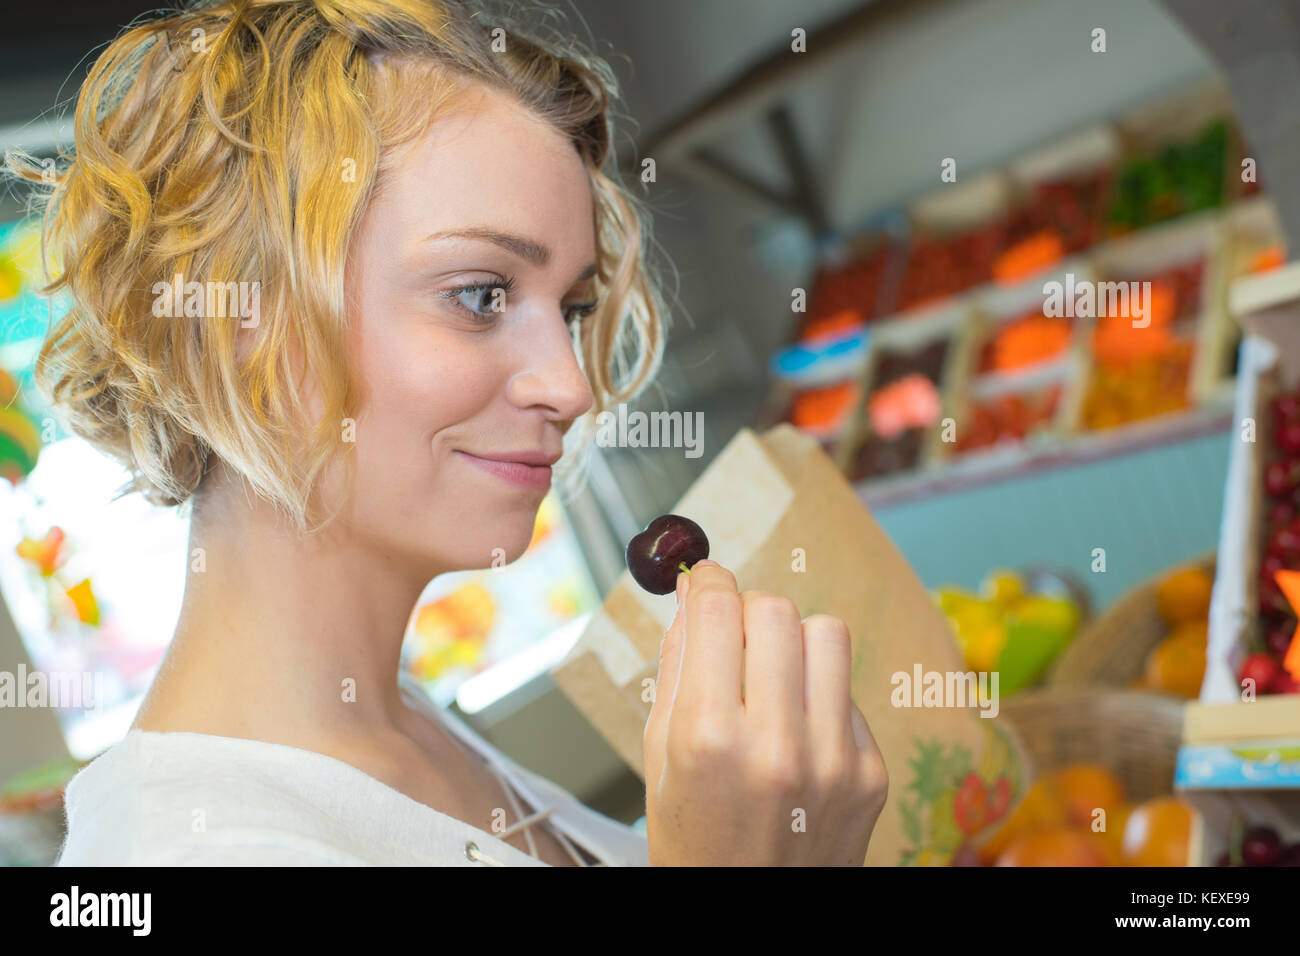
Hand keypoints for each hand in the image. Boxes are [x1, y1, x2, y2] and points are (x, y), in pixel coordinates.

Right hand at [643, 559, 887, 864]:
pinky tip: (797, 733)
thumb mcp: (658, 758)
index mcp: (709, 738)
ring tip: (773, 678)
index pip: (720, 611)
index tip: (705, 580)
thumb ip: (676, 669)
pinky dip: (819, 695)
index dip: (709, 582)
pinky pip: (847, 691)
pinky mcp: (872, 773)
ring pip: (828, 633)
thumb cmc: (694, 846)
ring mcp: (834, 760)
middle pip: (777, 610)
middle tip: (734, 639)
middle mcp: (777, 744)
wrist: (751, 922)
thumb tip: (693, 599)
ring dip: (794, 641)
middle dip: (748, 612)